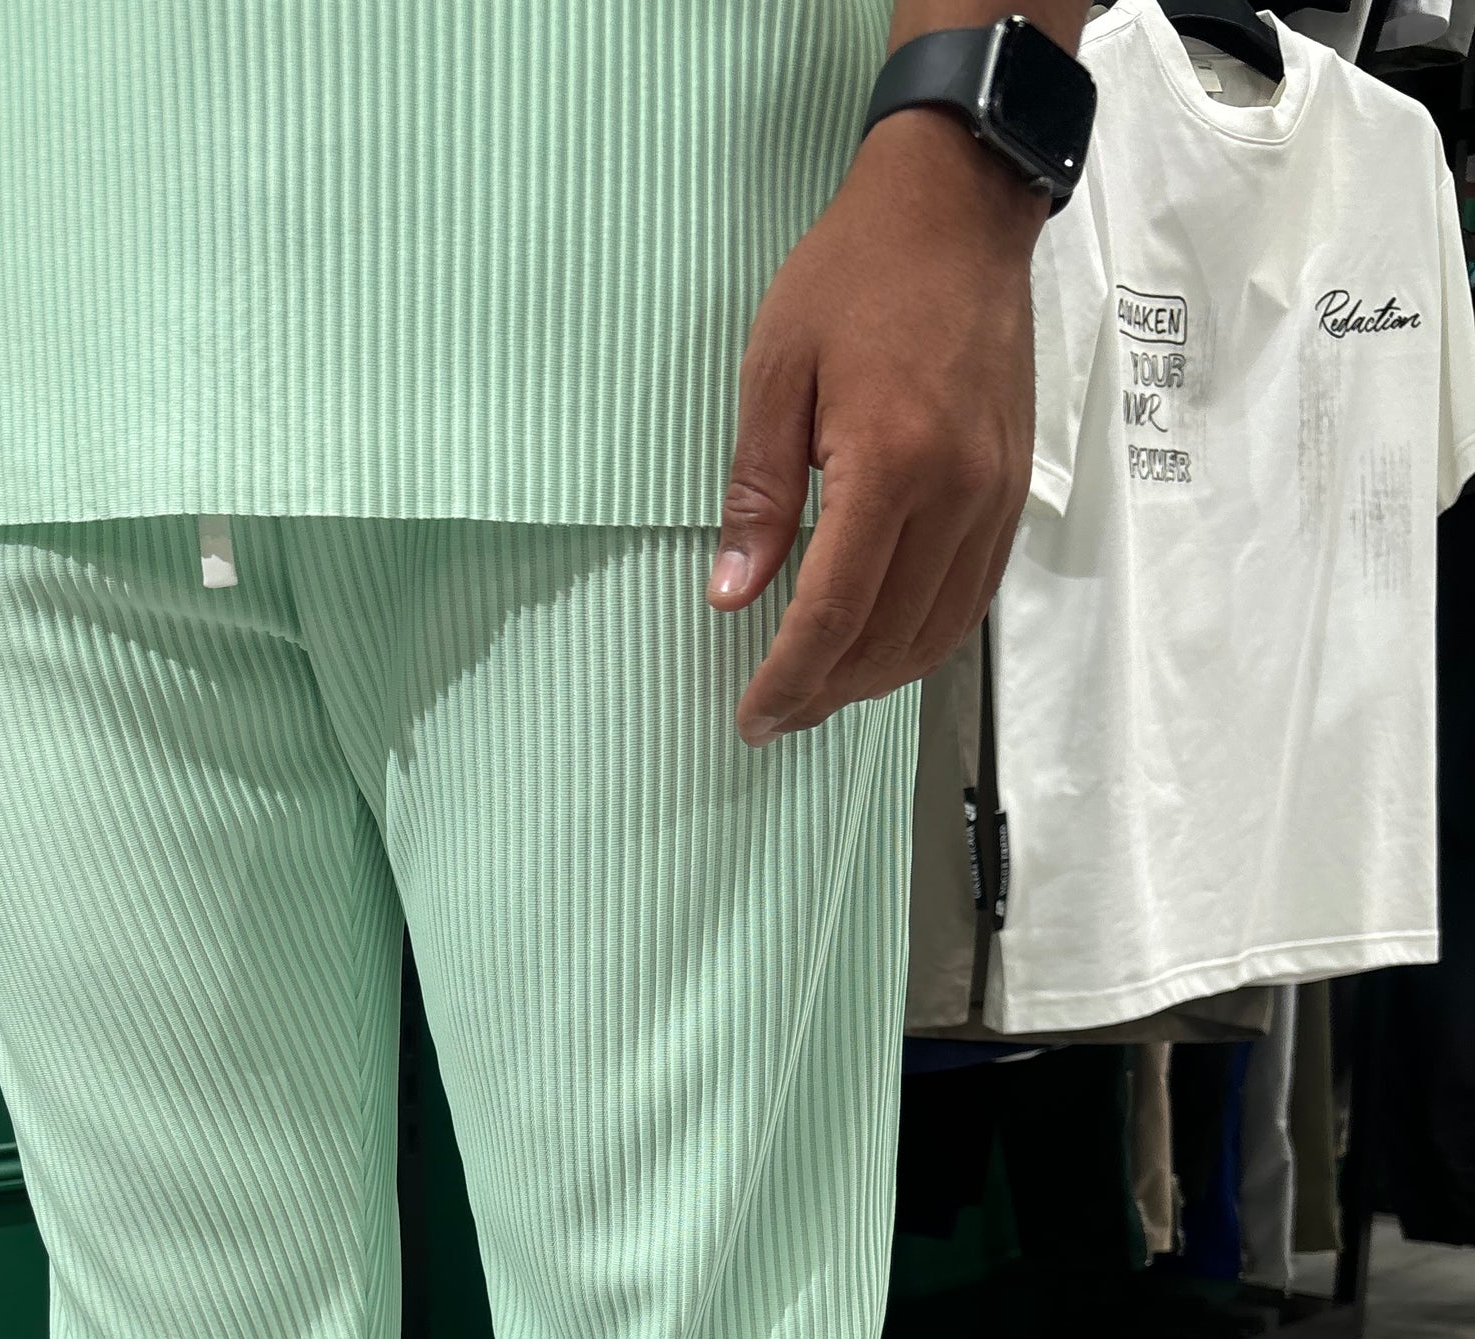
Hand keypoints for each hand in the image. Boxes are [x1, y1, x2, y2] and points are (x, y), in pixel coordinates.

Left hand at [709, 109, 1043, 743]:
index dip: (790, 680)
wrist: (958, 211)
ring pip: (936, 633)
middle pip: (888, 640)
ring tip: (819, 689)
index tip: (753, 718)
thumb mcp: (774, 372)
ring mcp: (994, 496)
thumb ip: (756, 494)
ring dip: (875, 678)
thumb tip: (733, 593)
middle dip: (825, 692)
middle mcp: (956, 493)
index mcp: (890, 463)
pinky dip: (922, 640)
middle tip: (775, 711)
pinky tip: (878, 646)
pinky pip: (970, 597)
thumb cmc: (855, 276)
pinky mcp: (1013, 492)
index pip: (835, 613)